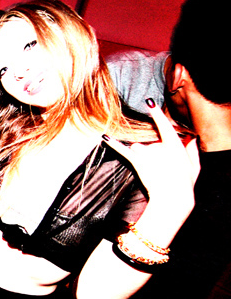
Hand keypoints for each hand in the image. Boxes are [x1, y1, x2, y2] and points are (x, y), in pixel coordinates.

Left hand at [102, 99, 199, 244]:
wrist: (172, 196)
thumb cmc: (185, 182)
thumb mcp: (194, 165)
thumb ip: (192, 150)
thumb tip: (192, 139)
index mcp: (174, 144)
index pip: (164, 124)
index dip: (156, 113)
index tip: (149, 102)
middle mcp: (157, 145)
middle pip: (150, 140)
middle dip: (155, 150)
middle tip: (163, 166)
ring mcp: (145, 153)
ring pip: (139, 146)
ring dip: (143, 154)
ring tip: (152, 168)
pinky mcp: (136, 161)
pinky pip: (122, 150)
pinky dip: (113, 144)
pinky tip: (104, 137)